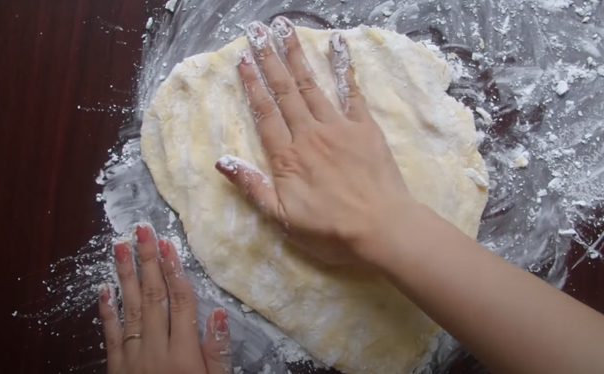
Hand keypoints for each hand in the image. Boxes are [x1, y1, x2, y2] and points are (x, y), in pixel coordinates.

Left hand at [98, 225, 230, 373]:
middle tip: (141, 232)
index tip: (167, 244)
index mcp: (184, 354)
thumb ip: (217, 352)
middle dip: (148, 261)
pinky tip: (104, 288)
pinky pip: (110, 334)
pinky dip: (106, 310)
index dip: (174, 271)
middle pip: (153, 298)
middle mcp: (156, 350)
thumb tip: (219, 313)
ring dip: (126, 276)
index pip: (181, 303)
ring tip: (120, 246)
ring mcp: (132, 357)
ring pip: (130, 309)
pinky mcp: (115, 366)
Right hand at [215, 17, 414, 264]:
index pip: (264, 113)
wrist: (381, 228)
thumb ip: (252, 187)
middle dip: (269, 60)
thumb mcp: (282, 218)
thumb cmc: (331, 230)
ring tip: (284, 31)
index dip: (252, 85)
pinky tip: (337, 46)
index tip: (242, 60)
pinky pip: (352, 92)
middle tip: (256, 33)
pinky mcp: (365, 128)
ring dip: (296, 57)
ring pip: (312, 86)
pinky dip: (344, 68)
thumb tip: (222, 161)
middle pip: (284, 92)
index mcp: (287, 157)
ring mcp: (339, 127)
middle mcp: (309, 134)